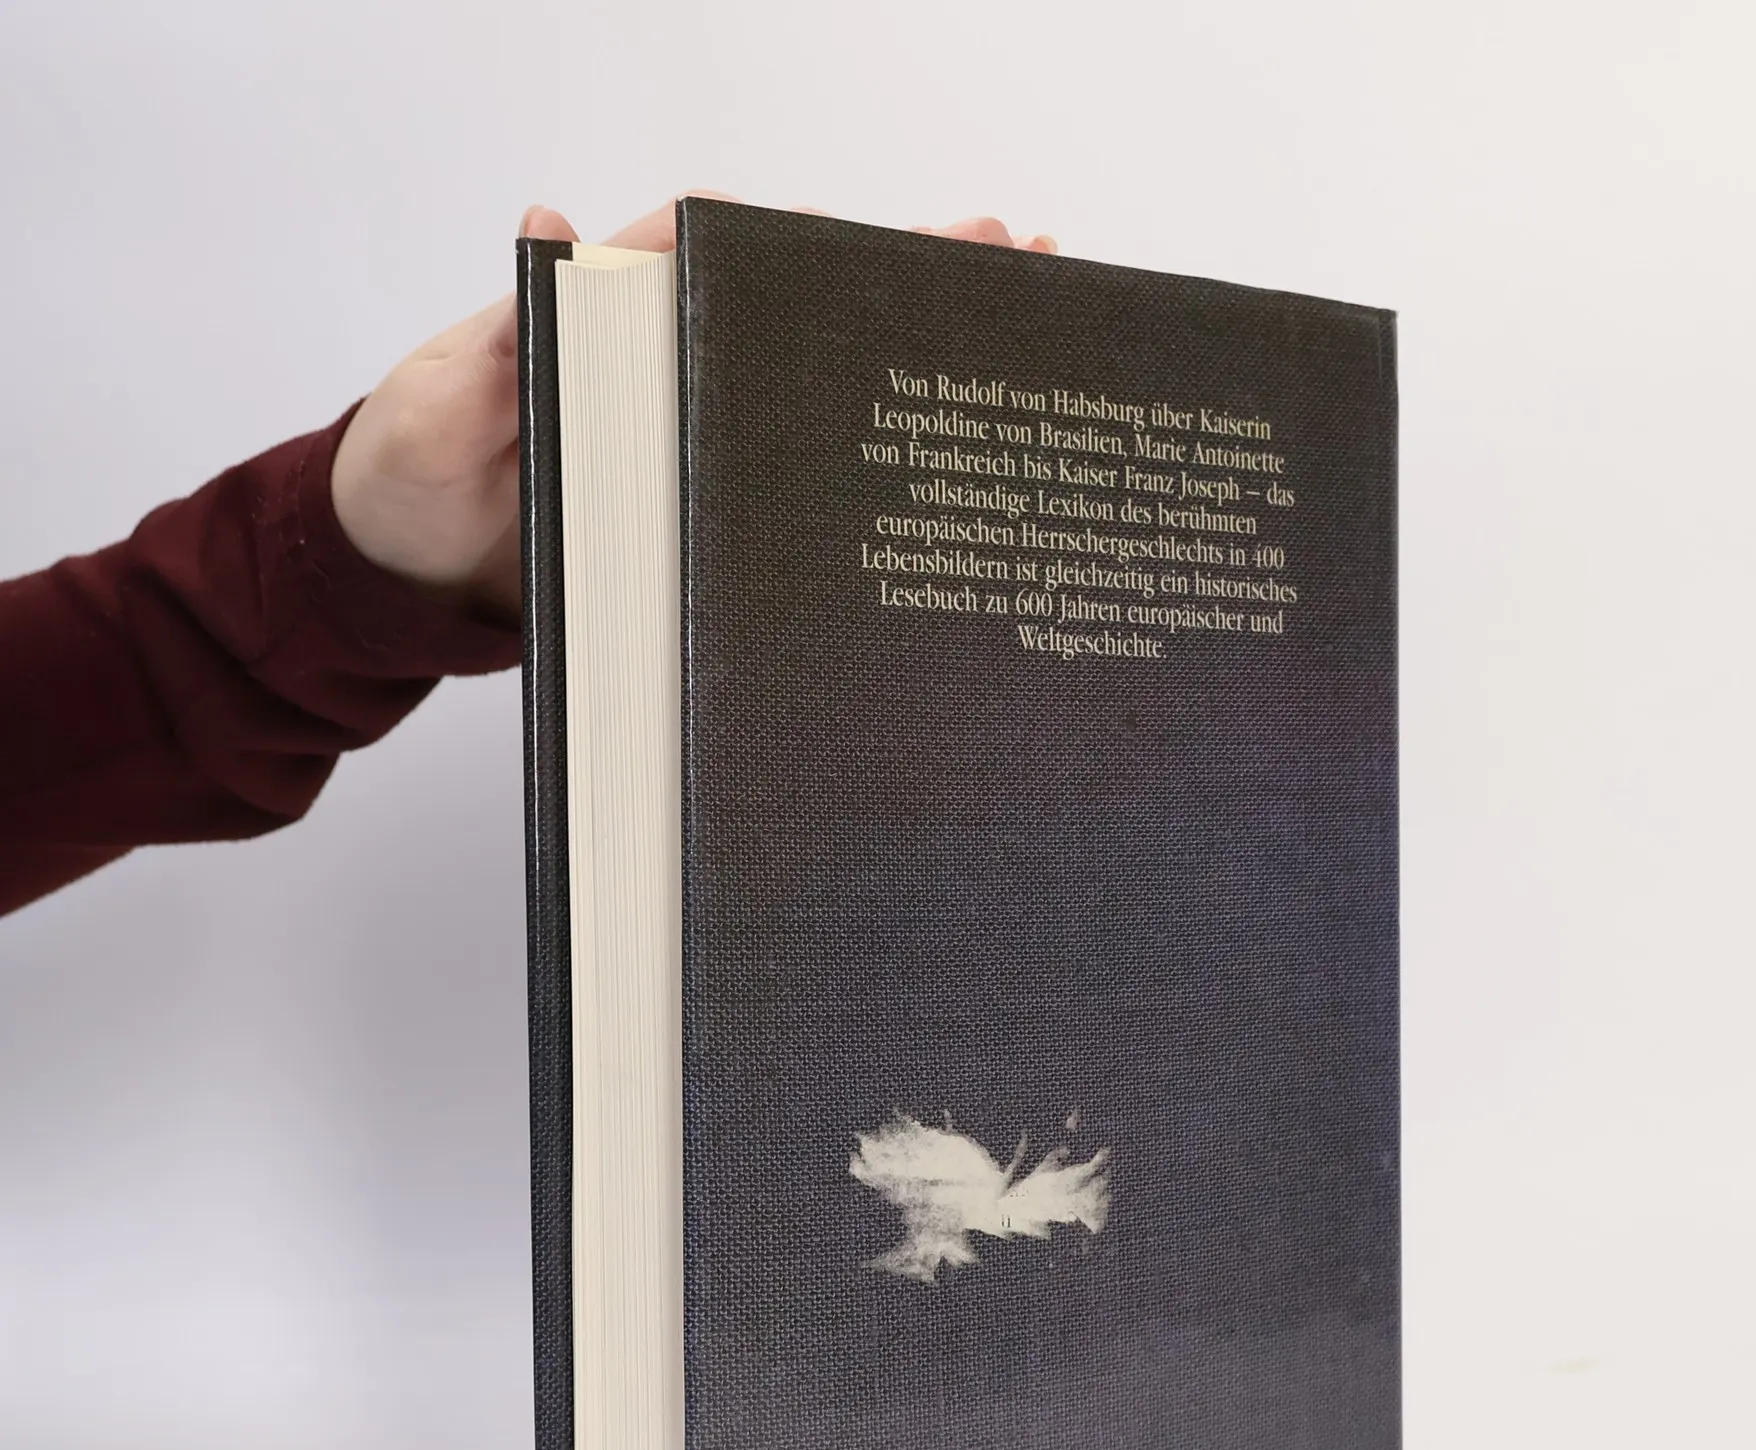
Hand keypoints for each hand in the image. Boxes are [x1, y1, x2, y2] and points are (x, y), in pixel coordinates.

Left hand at [330, 199, 1058, 624]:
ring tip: (1015, 327)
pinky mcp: (702, 506)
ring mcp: (693, 438)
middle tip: (995, 247)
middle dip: (900, 276)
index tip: (862, 231)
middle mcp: (667, 370)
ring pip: (812, 385)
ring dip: (910, 353)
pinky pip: (792, 477)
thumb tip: (554, 233)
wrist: (406, 579)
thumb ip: (492, 345)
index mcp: (610, 324)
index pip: (718, 259)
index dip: (794, 242)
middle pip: (796, 310)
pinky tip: (951, 451)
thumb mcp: (432, 408)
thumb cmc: (408, 478)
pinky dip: (871, 457)